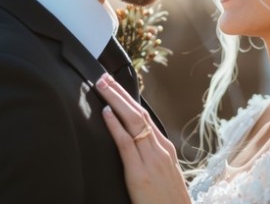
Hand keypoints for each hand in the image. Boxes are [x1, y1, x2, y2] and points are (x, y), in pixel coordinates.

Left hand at [96, 73, 191, 203]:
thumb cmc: (168, 203)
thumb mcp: (164, 175)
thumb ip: (151, 159)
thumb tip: (136, 145)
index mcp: (165, 149)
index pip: (145, 116)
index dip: (129, 99)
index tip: (115, 86)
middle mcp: (160, 150)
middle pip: (139, 114)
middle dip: (120, 94)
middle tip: (104, 77)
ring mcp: (152, 160)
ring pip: (133, 122)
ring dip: (115, 101)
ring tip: (102, 87)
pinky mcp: (140, 174)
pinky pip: (126, 144)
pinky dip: (116, 126)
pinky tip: (106, 113)